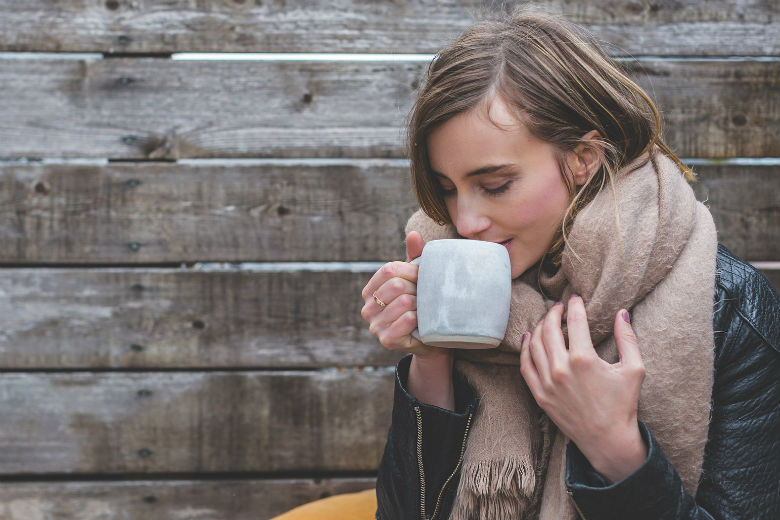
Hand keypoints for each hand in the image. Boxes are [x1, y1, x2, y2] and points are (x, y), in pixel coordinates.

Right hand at [360, 231, 449, 361]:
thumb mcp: (417, 280)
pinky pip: (407, 319)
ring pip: (404, 302)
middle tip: (426, 297)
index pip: (389, 270)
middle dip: (417, 289)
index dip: (411, 271)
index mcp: (370, 291)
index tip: (423, 279)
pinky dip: (420, 318)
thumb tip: (413, 234)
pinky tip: (422, 322)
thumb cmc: (422, 305)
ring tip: (425, 310)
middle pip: (396, 285)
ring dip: (421, 304)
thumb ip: (415, 256)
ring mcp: (375, 326)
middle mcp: (367, 309)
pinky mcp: (386, 340)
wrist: (432, 339)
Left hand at [519, 294, 646, 482]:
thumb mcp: (634, 369)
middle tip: (559, 306)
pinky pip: (525, 365)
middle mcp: (561, 369)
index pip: (574, 321)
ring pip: (534, 344)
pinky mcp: (539, 394)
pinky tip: (529, 338)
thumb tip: (622, 313)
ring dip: (539, 327)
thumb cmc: (623, 405)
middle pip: (549, 329)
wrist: (608, 439)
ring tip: (547, 320)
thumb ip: (628, 338)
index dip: (574, 306)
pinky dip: (525, 349)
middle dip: (553, 313)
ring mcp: (547, 382)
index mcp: (584, 359)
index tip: (575, 298)